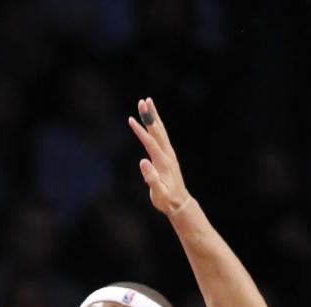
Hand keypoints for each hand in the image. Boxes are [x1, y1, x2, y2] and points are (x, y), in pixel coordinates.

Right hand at [128, 97, 190, 217]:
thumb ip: (151, 178)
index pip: (150, 143)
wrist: (179, 202)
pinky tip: (153, 120)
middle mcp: (167, 154)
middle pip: (157, 131)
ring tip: (147, 102)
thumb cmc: (166, 199)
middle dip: (149, 116)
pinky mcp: (168, 155)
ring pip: (160, 131)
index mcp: (163, 162)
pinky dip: (156, 125)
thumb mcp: (158, 193)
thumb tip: (143, 161)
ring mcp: (169, 153)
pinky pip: (162, 136)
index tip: (131, 119)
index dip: (140, 131)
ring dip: (154, 116)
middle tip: (142, 101)